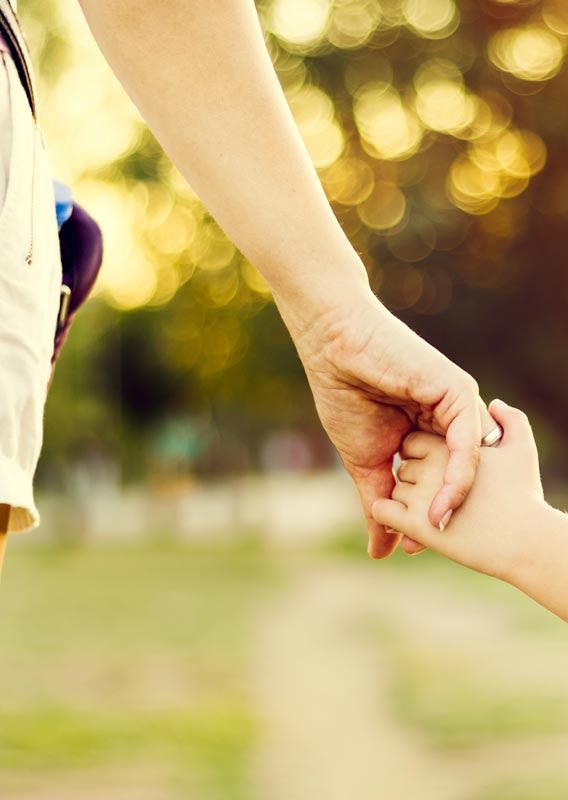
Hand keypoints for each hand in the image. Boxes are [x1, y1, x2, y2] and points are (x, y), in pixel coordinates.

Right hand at [285, 287, 486, 557]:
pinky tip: (443, 502)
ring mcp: (457, 405)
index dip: (429, 513)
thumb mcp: (366, 465)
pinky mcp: (459, 392)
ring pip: (470, 462)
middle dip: (445, 511)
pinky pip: (468, 442)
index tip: (415, 547)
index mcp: (429, 432)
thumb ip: (379, 506)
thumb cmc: (344, 399)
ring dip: (455, 499)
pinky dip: (458, 475)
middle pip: (459, 475)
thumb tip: (380, 552)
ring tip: (438, 530)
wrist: (332, 352)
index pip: (440, 482)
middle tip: (430, 543)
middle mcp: (449, 419)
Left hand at [371, 400, 546, 578]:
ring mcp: (421, 493)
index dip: (426, 461)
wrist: (529, 543)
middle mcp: (433, 464)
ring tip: (429, 521)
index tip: (439, 478)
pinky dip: (386, 519)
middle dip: (415, 481)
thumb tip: (494, 405)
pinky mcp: (413, 522)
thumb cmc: (524, 497)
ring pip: (396, 492)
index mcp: (451, 443)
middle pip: (407, 468)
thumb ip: (511, 422)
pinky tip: (400, 529)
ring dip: (403, 504)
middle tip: (435, 502)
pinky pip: (382, 511)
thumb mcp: (522, 451)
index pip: (418, 445)